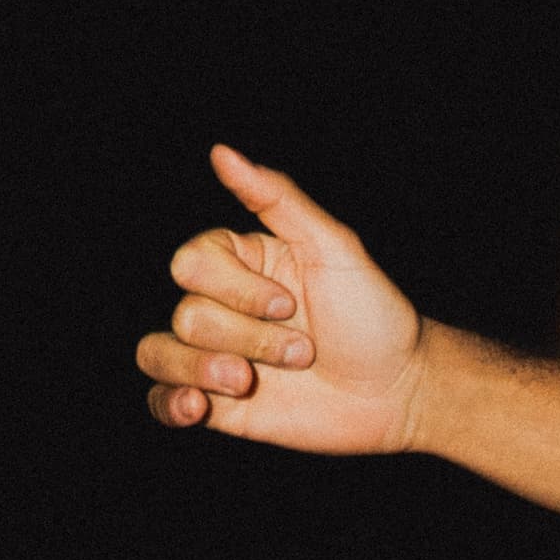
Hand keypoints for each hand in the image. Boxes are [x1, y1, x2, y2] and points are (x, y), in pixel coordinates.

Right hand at [138, 146, 425, 455]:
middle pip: (187, 313)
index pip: (191, 262)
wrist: (399, 393)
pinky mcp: (217, 406)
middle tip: (306, 352)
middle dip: (249, 337)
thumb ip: (278, 199)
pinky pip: (161, 400)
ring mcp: (216, 356)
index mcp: (242, 262)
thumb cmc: (374, 317)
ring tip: (251, 384)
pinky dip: (168, 402)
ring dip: (207, 370)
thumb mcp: (334, 248)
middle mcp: (223, 305)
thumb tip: (222, 151)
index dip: (237, 288)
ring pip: (160, 353)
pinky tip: (198, 407)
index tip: (292, 303)